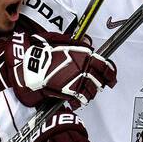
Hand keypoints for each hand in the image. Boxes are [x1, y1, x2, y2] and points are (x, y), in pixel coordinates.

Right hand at [0, 31, 116, 107]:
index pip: (104, 65)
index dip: (110, 73)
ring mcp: (77, 80)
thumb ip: (76, 44)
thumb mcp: (61, 41)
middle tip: (100, 85)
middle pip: (100, 80)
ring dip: (90, 92)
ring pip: (92, 90)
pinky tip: (76, 100)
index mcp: (83, 54)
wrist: (30, 64)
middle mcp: (83, 67)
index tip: (112, 77)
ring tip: (86, 93)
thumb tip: (86, 43)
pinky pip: (80, 98)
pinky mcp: (69, 91)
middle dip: (100, 83)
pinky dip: (80, 101)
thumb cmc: (42, 51)